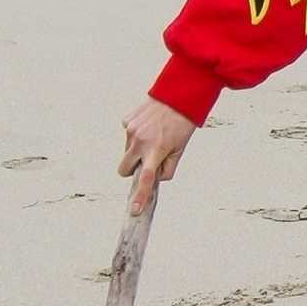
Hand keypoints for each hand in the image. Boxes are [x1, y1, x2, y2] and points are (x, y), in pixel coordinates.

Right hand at [118, 98, 196, 213]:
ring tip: (154, 136)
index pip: (147, 178)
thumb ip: (168, 168)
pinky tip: (148, 126)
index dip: (140, 196)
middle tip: (148, 160)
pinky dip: (136, 136)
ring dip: (137, 151)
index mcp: (156, 150)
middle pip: (124, 170)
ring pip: (127, 152)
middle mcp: (140, 141)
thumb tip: (155, 178)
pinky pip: (128, 136)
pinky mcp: (126, 121)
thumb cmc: (181, 125)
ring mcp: (130, 130)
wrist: (177, 96)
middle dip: (133, 170)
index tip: (134, 209)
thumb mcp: (180, 149)